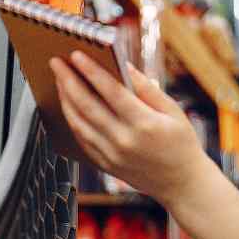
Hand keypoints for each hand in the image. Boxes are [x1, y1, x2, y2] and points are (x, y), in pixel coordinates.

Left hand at [50, 52, 207, 199]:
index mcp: (144, 124)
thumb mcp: (173, 111)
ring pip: (79, 122)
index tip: (75, 54)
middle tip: (55, 61)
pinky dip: (72, 119)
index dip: (91, 71)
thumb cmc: (181, 142)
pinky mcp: (105, 165)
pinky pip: (81, 139)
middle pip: (87, 106)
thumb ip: (146, 88)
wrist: (182, 184)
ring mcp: (112, 155)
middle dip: (68, 80)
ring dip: (65, 99)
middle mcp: (124, 141)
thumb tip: (122, 65)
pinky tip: (68, 103)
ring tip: (59, 79)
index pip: (111, 92)